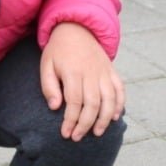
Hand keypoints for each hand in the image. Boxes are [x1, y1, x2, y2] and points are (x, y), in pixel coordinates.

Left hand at [39, 22, 124, 140]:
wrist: (76, 28)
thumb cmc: (58, 50)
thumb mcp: (46, 64)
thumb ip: (49, 86)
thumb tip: (55, 107)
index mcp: (73, 71)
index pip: (74, 101)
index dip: (70, 120)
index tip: (66, 134)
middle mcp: (91, 72)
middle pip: (92, 104)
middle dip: (85, 124)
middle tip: (77, 137)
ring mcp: (104, 72)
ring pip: (109, 99)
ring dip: (104, 119)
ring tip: (97, 133)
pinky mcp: (112, 71)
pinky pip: (120, 89)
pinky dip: (119, 104)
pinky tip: (114, 117)